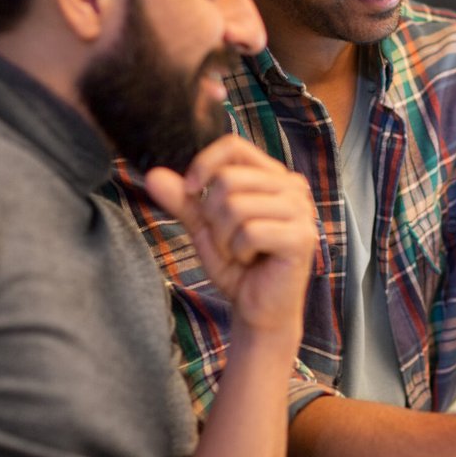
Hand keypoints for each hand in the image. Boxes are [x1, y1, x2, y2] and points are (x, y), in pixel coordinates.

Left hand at [145, 136, 317, 338]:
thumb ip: (183, 200)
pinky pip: (250, 232)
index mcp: (274, 176)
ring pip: (236, 206)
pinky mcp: (301, 237)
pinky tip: (251, 261)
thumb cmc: (238, 266)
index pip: (233, 147)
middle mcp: (293, 187)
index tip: (190, 192)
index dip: (203, 166)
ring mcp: (301, 211)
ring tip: (239, 252)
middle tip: (226, 240)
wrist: (258, 309)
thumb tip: (154, 175)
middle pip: (228, 179)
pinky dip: (239, 251)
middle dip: (212, 215)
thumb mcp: (205, 228)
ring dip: (225, 238)